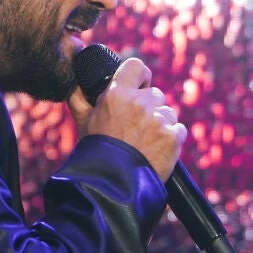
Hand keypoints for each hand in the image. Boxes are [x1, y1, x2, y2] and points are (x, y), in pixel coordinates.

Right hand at [77, 57, 184, 180]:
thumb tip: (74, 81)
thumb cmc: (95, 152)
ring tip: (145, 143)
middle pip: (155, 94)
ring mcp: (158, 119)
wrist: (111, 185)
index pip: (137, 66)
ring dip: (161, 124)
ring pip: (168, 112)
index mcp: (117, 94)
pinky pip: (178, 130)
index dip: (140, 77)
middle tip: (137, 127)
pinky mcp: (173, 135)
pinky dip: (170, 139)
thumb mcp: (83, 121)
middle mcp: (140, 102)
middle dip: (149, 108)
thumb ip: (79, 98)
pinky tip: (155, 151)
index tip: (139, 87)